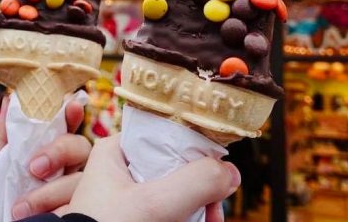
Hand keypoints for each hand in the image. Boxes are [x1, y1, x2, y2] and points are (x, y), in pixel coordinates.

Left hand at [0, 97, 89, 221]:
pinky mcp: (72, 217)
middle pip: (82, 148)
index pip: (66, 127)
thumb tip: (11, 97)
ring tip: (19, 209)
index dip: (71, 114)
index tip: (70, 105)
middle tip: (34, 167)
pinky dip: (60, 210)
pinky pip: (79, 207)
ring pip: (82, 180)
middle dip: (61, 150)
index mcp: (46, 153)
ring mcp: (70, 196)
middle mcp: (63, 172)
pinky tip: (41, 217)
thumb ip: (2, 137)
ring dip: (52, 191)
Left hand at [62, 135, 239, 221]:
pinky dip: (187, 218)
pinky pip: (171, 210)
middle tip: (215, 210)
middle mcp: (123, 169)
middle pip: (177, 165)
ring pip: (178, 190)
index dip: (197, 150)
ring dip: (198, 206)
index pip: (166, 133)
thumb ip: (196, 182)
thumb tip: (230, 172)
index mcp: (116, 150)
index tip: (217, 174)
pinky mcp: (138, 216)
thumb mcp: (153, 204)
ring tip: (210, 221)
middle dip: (201, 188)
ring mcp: (130, 195)